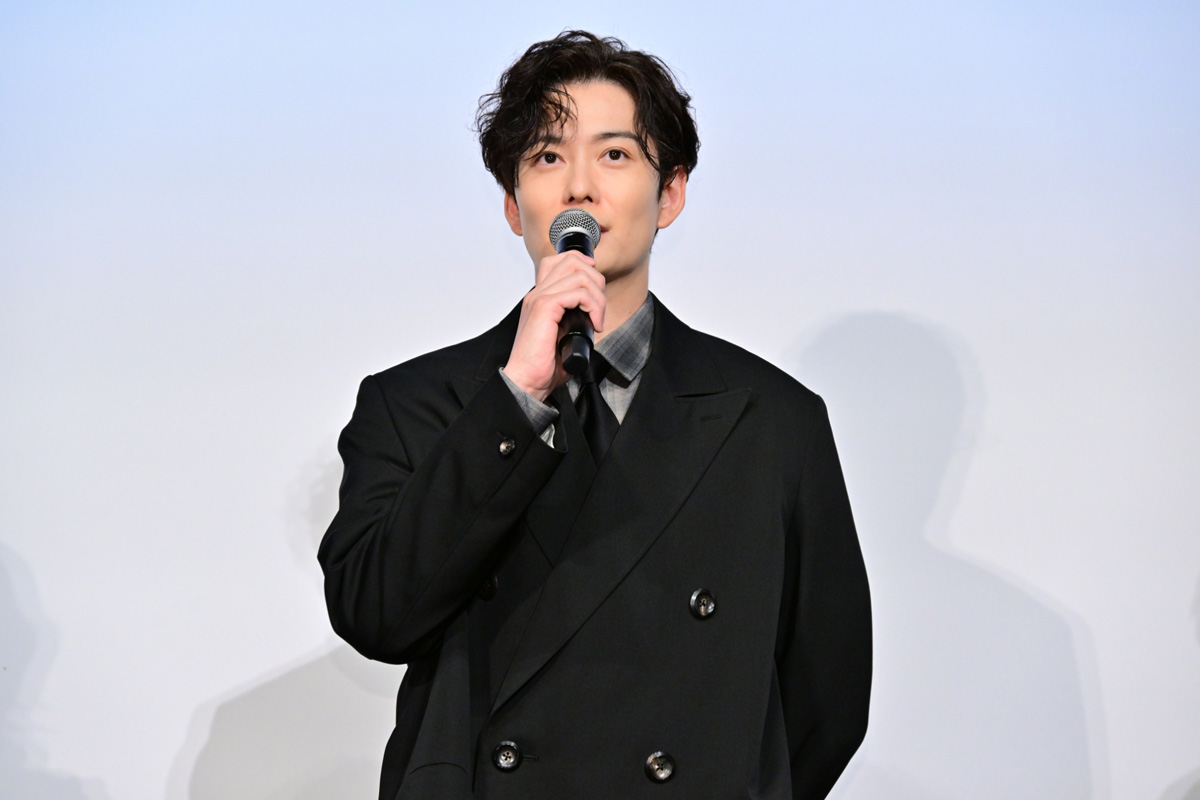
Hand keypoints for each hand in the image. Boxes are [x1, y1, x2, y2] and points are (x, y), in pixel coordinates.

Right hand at [503, 251, 605, 402]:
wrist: (527, 381)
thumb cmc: (543, 364)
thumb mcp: (564, 334)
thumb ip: (574, 318)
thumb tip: (595, 313)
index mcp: (540, 296)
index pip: (559, 260)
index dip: (582, 265)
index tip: (596, 288)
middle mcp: (538, 292)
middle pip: (571, 260)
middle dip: (596, 280)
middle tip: (599, 308)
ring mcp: (539, 298)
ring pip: (579, 274)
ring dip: (598, 297)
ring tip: (597, 319)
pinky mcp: (544, 307)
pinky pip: (578, 292)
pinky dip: (594, 307)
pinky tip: (594, 325)